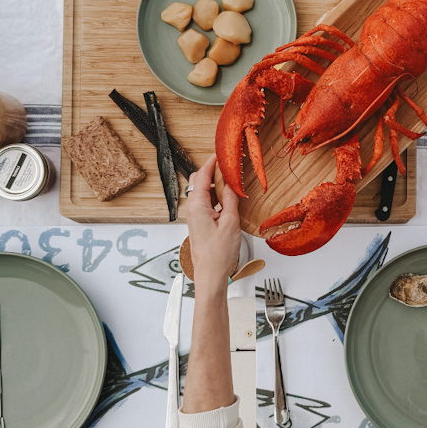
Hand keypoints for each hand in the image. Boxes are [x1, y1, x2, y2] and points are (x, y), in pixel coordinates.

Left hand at [184, 154, 240, 287]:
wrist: (210, 275)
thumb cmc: (218, 254)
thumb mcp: (231, 222)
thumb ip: (231, 199)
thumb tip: (232, 182)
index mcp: (197, 205)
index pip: (203, 174)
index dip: (213, 161)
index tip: (222, 153)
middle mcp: (192, 208)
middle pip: (200, 180)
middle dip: (214, 172)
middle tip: (231, 168)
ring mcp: (195, 216)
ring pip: (203, 192)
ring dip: (217, 186)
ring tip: (233, 184)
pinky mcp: (199, 223)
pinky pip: (206, 203)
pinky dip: (216, 197)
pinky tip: (229, 200)